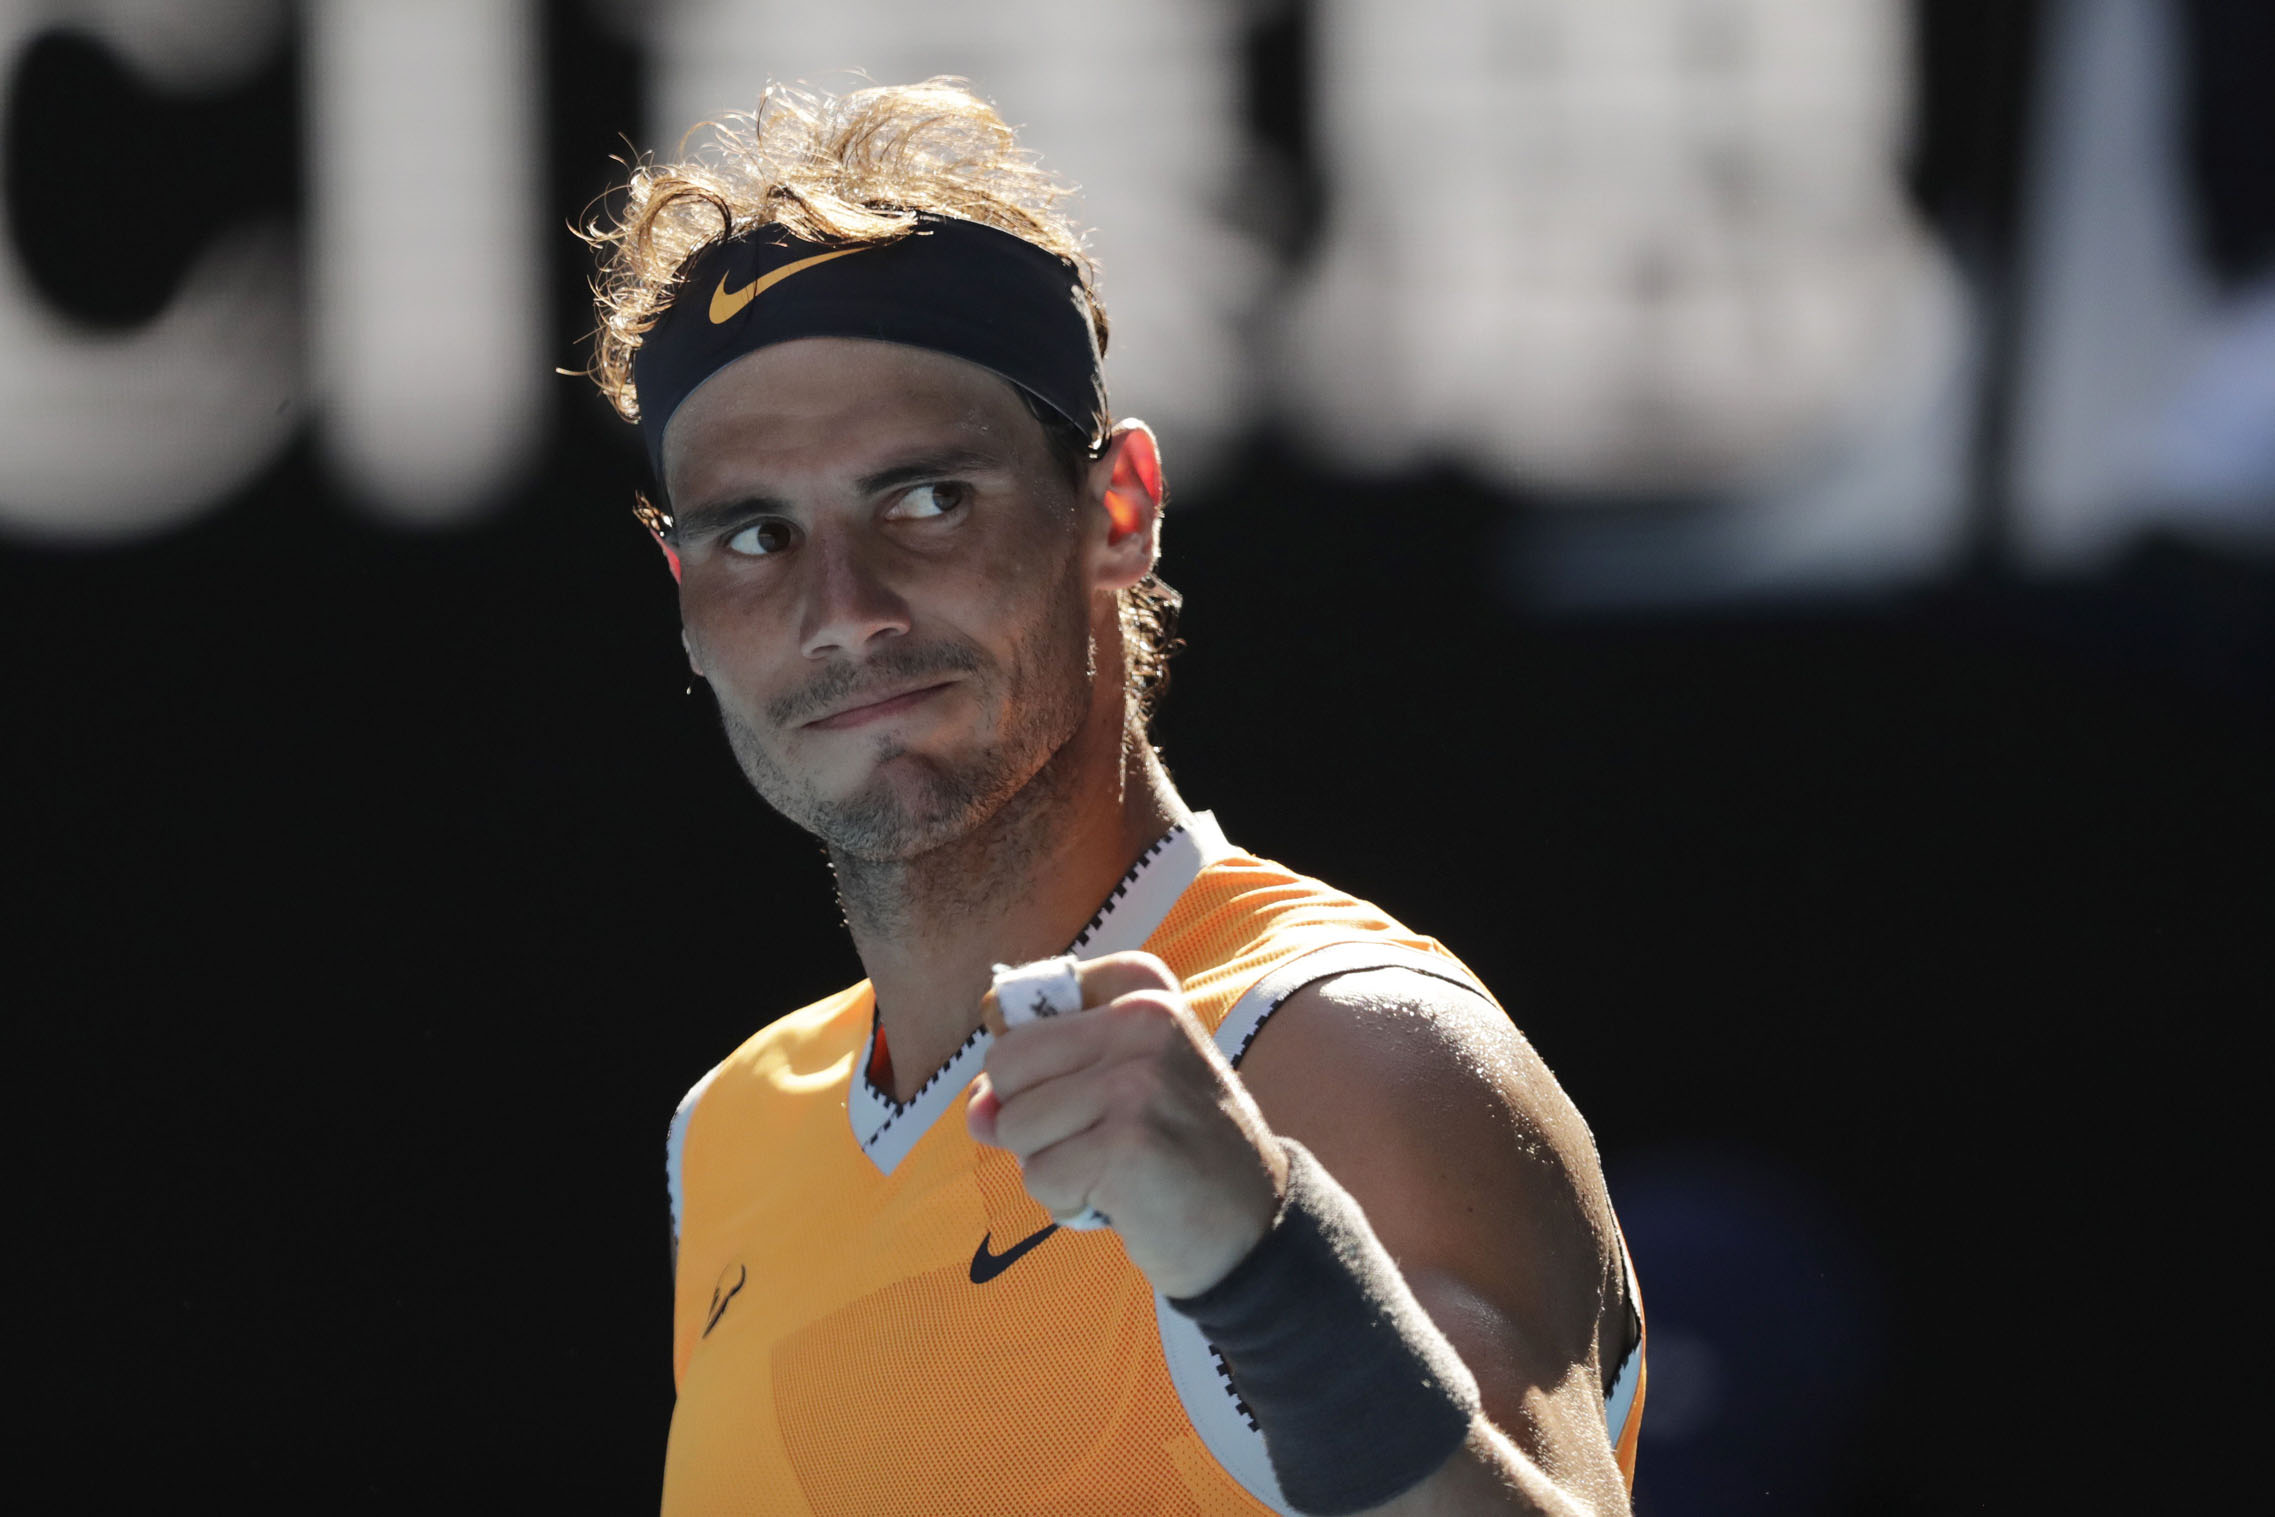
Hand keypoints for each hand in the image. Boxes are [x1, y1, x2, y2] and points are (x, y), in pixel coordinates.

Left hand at [965, 951, 1289, 1299]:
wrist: (1253, 1226)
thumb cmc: (1172, 1148)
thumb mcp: (1116, 1081)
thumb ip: (1034, 1078)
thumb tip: (977, 1113)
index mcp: (1141, 987)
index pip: (1011, 1005)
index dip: (1022, 1063)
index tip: (1080, 1084)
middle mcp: (1144, 1019)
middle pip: (1005, 1065)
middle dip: (1029, 1117)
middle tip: (1097, 1137)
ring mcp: (1138, 1081)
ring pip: (1014, 1125)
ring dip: (1050, 1164)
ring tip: (1112, 1168)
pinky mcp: (1128, 1144)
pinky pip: (1039, 1176)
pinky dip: (1066, 1201)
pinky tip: (1120, 1199)